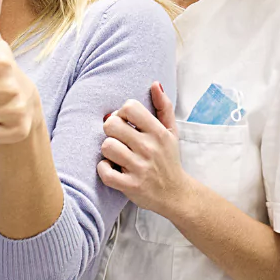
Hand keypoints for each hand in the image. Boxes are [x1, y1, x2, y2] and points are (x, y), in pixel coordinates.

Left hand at [97, 82, 190, 216]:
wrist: (176, 194)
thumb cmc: (169, 159)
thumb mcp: (171, 132)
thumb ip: (164, 107)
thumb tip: (155, 84)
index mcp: (158, 132)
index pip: (129, 107)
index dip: (121, 113)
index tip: (125, 124)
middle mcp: (149, 148)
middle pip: (112, 125)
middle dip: (111, 131)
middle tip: (118, 139)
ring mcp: (139, 168)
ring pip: (106, 146)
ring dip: (107, 151)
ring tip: (116, 155)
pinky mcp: (130, 186)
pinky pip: (104, 171)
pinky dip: (104, 169)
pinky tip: (112, 169)